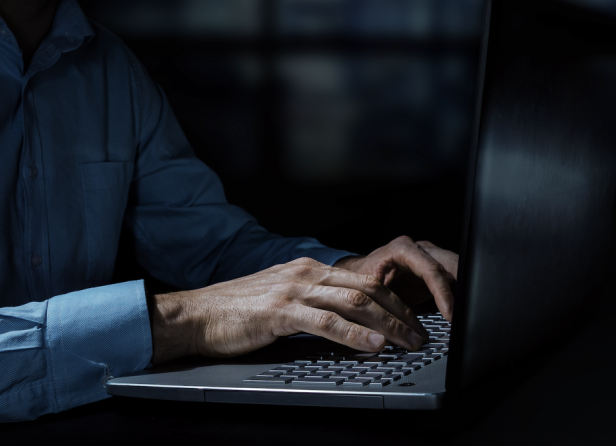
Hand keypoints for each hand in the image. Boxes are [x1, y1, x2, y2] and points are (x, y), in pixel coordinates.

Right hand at [149, 257, 429, 364]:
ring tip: (408, 341)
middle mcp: (304, 273)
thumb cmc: (234, 311)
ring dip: (388, 325)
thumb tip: (342, 319)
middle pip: (366, 290)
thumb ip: (310, 302)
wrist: (196, 315)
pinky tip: (373, 346)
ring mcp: (293, 291)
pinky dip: (355, 335)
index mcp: (306, 269)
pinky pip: (327, 323)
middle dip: (399, 313)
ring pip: (354, 304)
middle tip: (420, 334)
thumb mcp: (279, 298)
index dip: (392, 300)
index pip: (362, 280)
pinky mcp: (281, 312)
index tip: (411, 319)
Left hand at [334, 236, 457, 321]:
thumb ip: (383, 307)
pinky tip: (455, 313)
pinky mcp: (434, 271)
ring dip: (460, 294)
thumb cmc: (358, 279)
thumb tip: (392, 330)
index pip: (431, 269)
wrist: (357, 273)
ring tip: (463, 317)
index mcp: (402, 250)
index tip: (450, 314)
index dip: (443, 293)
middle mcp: (419, 250)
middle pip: (451, 266)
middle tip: (464, 315)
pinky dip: (455, 297)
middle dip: (460, 290)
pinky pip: (451, 282)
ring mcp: (429, 258)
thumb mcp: (368, 292)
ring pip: (455, 273)